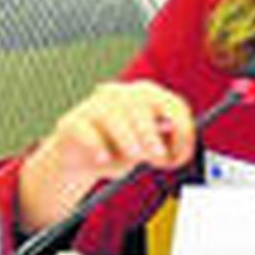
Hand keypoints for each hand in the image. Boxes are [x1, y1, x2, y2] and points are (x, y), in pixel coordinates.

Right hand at [18, 80, 196, 231]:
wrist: (77, 161)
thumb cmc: (120, 152)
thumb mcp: (145, 151)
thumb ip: (160, 146)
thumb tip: (174, 149)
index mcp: (148, 96)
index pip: (173, 105)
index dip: (182, 130)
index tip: (182, 156)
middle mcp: (121, 93)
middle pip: (141, 105)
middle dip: (152, 134)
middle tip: (157, 157)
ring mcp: (94, 105)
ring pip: (114, 118)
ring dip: (129, 140)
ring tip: (133, 157)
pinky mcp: (71, 122)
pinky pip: (88, 132)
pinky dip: (98, 147)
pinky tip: (102, 158)